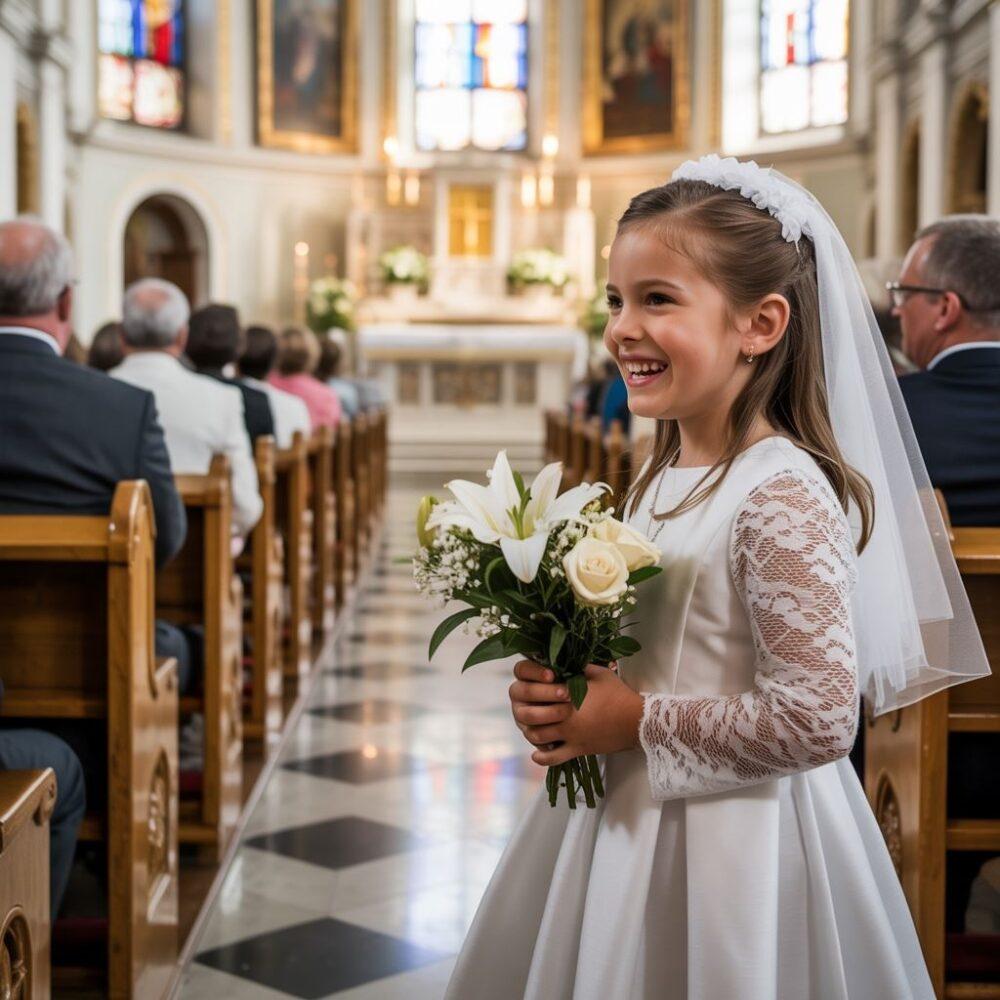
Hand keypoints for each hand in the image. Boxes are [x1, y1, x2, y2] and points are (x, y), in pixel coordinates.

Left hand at [509, 660, 643, 766]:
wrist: (636, 719)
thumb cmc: (618, 694)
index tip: (536, 687)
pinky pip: (554, 758)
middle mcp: (564, 716)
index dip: (532, 688)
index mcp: (567, 694)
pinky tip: (537, 754)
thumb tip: (565, 660)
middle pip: (531, 715)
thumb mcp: (598, 672)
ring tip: (532, 726)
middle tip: (529, 707)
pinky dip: (542, 757)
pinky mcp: (578, 749)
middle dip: (527, 710)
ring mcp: (570, 735)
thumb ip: (578, 666)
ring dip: (530, 731)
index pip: (537, 691)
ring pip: (537, 736)